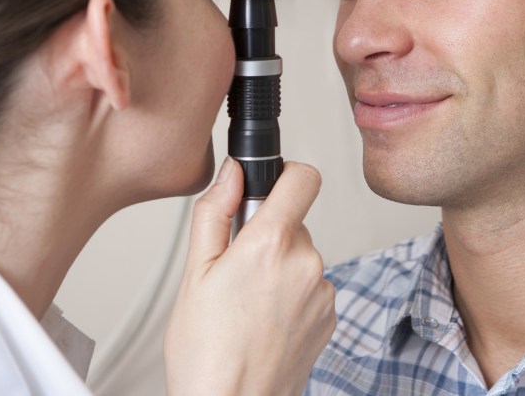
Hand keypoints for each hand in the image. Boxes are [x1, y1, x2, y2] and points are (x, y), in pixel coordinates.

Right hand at [164, 157, 335, 395]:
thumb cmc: (205, 352)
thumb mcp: (194, 272)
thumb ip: (215, 212)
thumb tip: (232, 173)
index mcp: (271, 244)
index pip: (303, 177)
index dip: (284, 174)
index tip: (268, 187)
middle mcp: (306, 263)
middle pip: (294, 222)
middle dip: (267, 235)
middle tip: (237, 270)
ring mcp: (323, 292)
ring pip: (301, 256)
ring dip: (279, 267)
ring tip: (247, 303)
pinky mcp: (330, 316)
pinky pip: (312, 286)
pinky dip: (292, 295)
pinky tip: (265, 320)